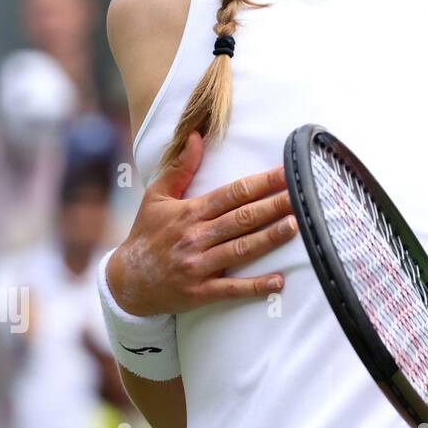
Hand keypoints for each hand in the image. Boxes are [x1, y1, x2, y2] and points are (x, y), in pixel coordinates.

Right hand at [107, 132, 296, 316]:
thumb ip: (180, 168)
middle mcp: (195, 236)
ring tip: (295, 226)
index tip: (286, 173)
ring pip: (240, 249)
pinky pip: (231, 288)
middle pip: (242, 218)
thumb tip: (196, 136)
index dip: (261, 182)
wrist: (125, 281)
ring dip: (269, 238)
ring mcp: (198, 265)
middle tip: (302, 196)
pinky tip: (279, 281)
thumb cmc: (147, 234)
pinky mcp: (199, 292)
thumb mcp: (156, 197)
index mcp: (190, 212)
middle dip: (274, 205)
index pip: (232, 193)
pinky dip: (256, 286)